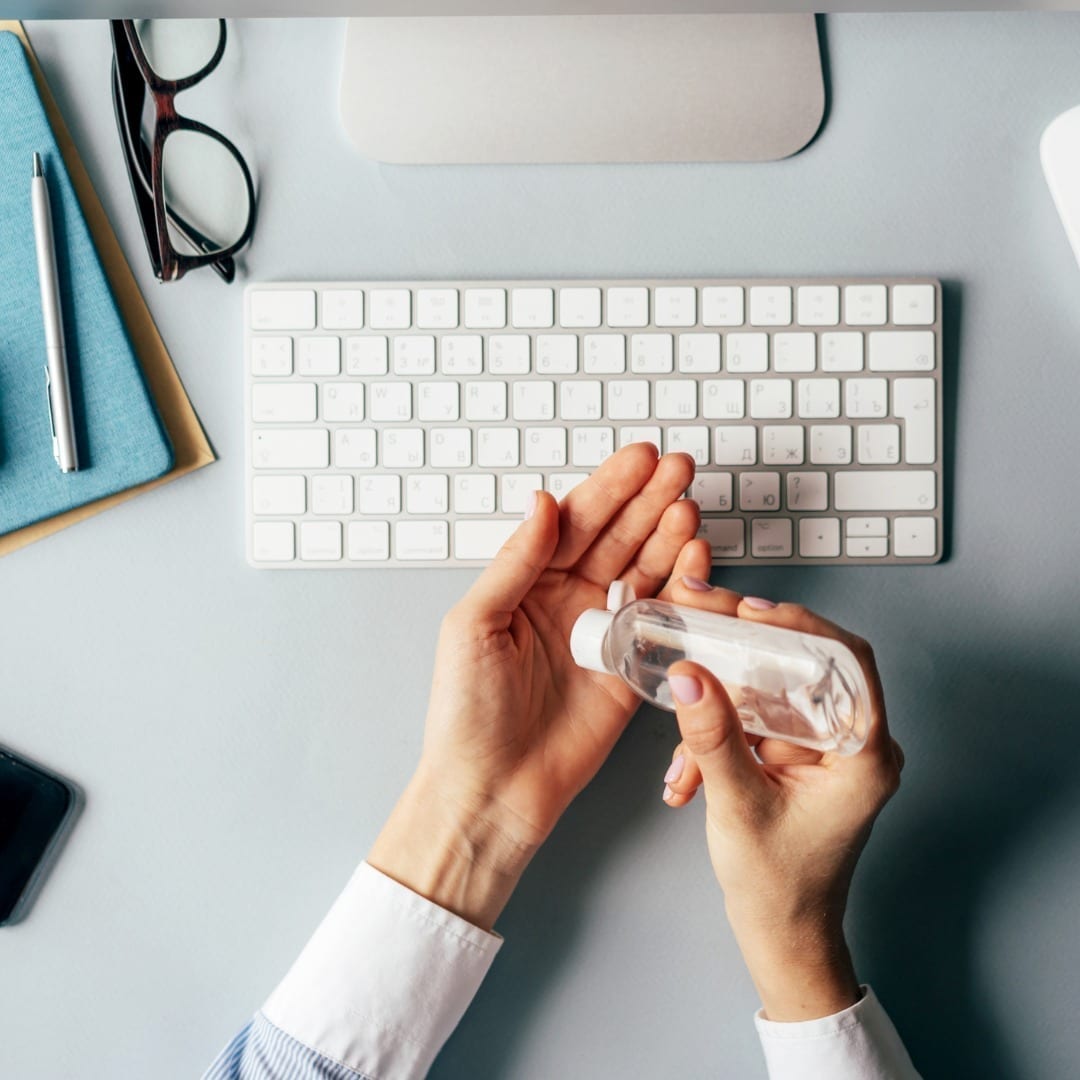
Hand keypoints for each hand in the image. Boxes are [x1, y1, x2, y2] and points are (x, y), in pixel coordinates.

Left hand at [369, 444, 708, 928]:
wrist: (492, 789)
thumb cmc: (466, 713)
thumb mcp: (474, 625)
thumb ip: (515, 563)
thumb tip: (543, 504)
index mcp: (525, 585)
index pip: (574, 523)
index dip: (609, 488)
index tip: (641, 458)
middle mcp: (566, 602)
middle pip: (616, 537)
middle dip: (648, 501)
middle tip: (680, 469)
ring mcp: (601, 634)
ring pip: (642, 571)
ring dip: (668, 536)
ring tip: (690, 506)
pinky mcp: (630, 670)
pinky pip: (661, 621)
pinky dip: (680, 589)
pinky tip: (694, 558)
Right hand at [659, 580, 903, 1020]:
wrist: (782, 938)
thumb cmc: (780, 889)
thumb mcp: (739, 808)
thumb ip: (713, 738)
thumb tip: (690, 675)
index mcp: (863, 754)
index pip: (846, 661)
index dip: (802, 625)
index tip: (751, 611)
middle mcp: (848, 743)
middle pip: (799, 666)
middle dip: (742, 652)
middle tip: (699, 621)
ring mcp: (818, 749)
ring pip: (765, 694)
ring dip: (716, 714)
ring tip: (682, 759)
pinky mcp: (791, 757)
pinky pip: (748, 722)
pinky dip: (713, 740)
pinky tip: (686, 778)